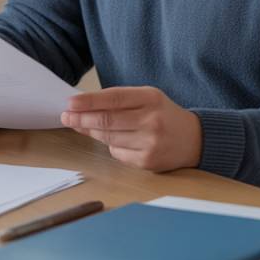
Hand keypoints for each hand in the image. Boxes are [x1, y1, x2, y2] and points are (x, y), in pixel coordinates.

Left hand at [61, 86, 201, 171]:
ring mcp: (150, 142)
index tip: (70, 103)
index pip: (113, 98)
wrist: (194, 139)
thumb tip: (84, 107)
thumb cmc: (163, 114)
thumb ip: (119, 100)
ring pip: (109, 138)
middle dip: (82, 119)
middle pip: (107, 121)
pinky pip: (118, 153)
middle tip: (66, 116)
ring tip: (82, 125)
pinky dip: (111, 146)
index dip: (89, 102)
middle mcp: (151, 120)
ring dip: (92, 132)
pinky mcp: (148, 161)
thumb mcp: (147, 98)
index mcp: (150, 98)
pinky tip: (115, 140)